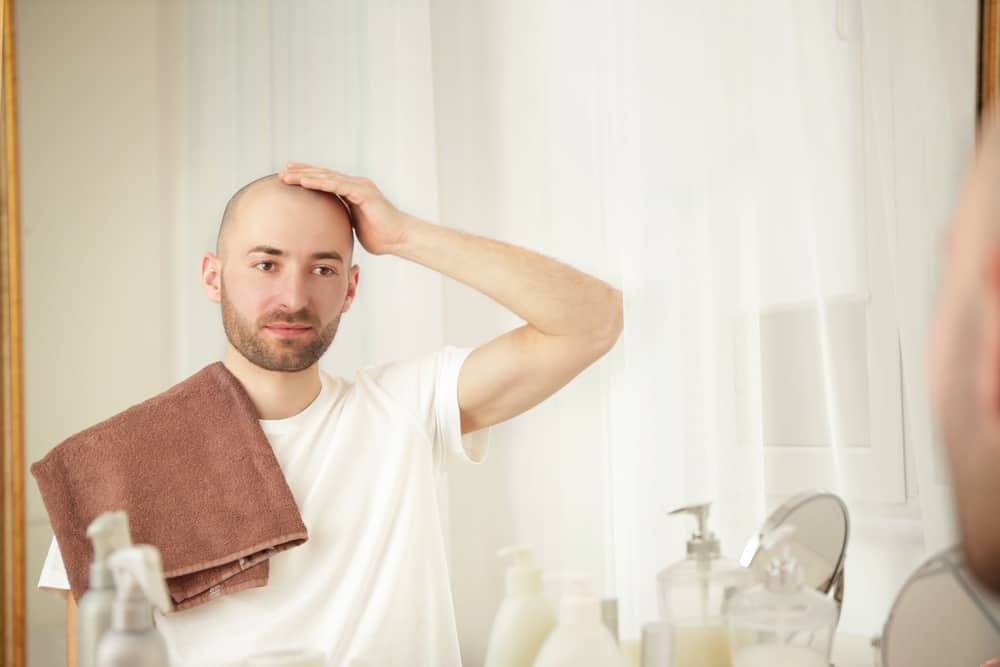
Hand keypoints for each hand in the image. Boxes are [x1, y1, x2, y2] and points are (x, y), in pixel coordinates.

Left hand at [279, 163, 412, 255]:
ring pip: (327, 177)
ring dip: (305, 175)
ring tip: (287, 175)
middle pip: (324, 175)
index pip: (327, 181)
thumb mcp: (354, 227)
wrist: (399, 238)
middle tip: (282, 172)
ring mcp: (360, 186)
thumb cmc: (381, 237)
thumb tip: (327, 230)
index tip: (291, 176)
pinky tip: (305, 182)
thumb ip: (342, 221)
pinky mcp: (363, 192)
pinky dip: (320, 183)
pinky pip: (337, 185)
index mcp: (353, 192)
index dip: (308, 177)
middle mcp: (356, 185)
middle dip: (302, 172)